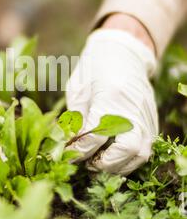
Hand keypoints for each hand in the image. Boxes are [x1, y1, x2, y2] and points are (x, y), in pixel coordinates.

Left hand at [66, 28, 157, 174]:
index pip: (95, 135)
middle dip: (104, 164)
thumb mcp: (78, 91)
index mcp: (110, 97)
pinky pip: (146, 148)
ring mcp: (145, 115)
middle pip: (126, 149)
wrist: (122, 52)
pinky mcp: (151, 120)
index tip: (68, 155)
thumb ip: (76, 120)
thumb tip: (70, 145)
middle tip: (89, 163)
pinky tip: (114, 157)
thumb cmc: (94, 70)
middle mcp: (132, 108)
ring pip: (140, 154)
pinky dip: (130, 159)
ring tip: (101, 163)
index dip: (79, 150)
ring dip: (119, 165)